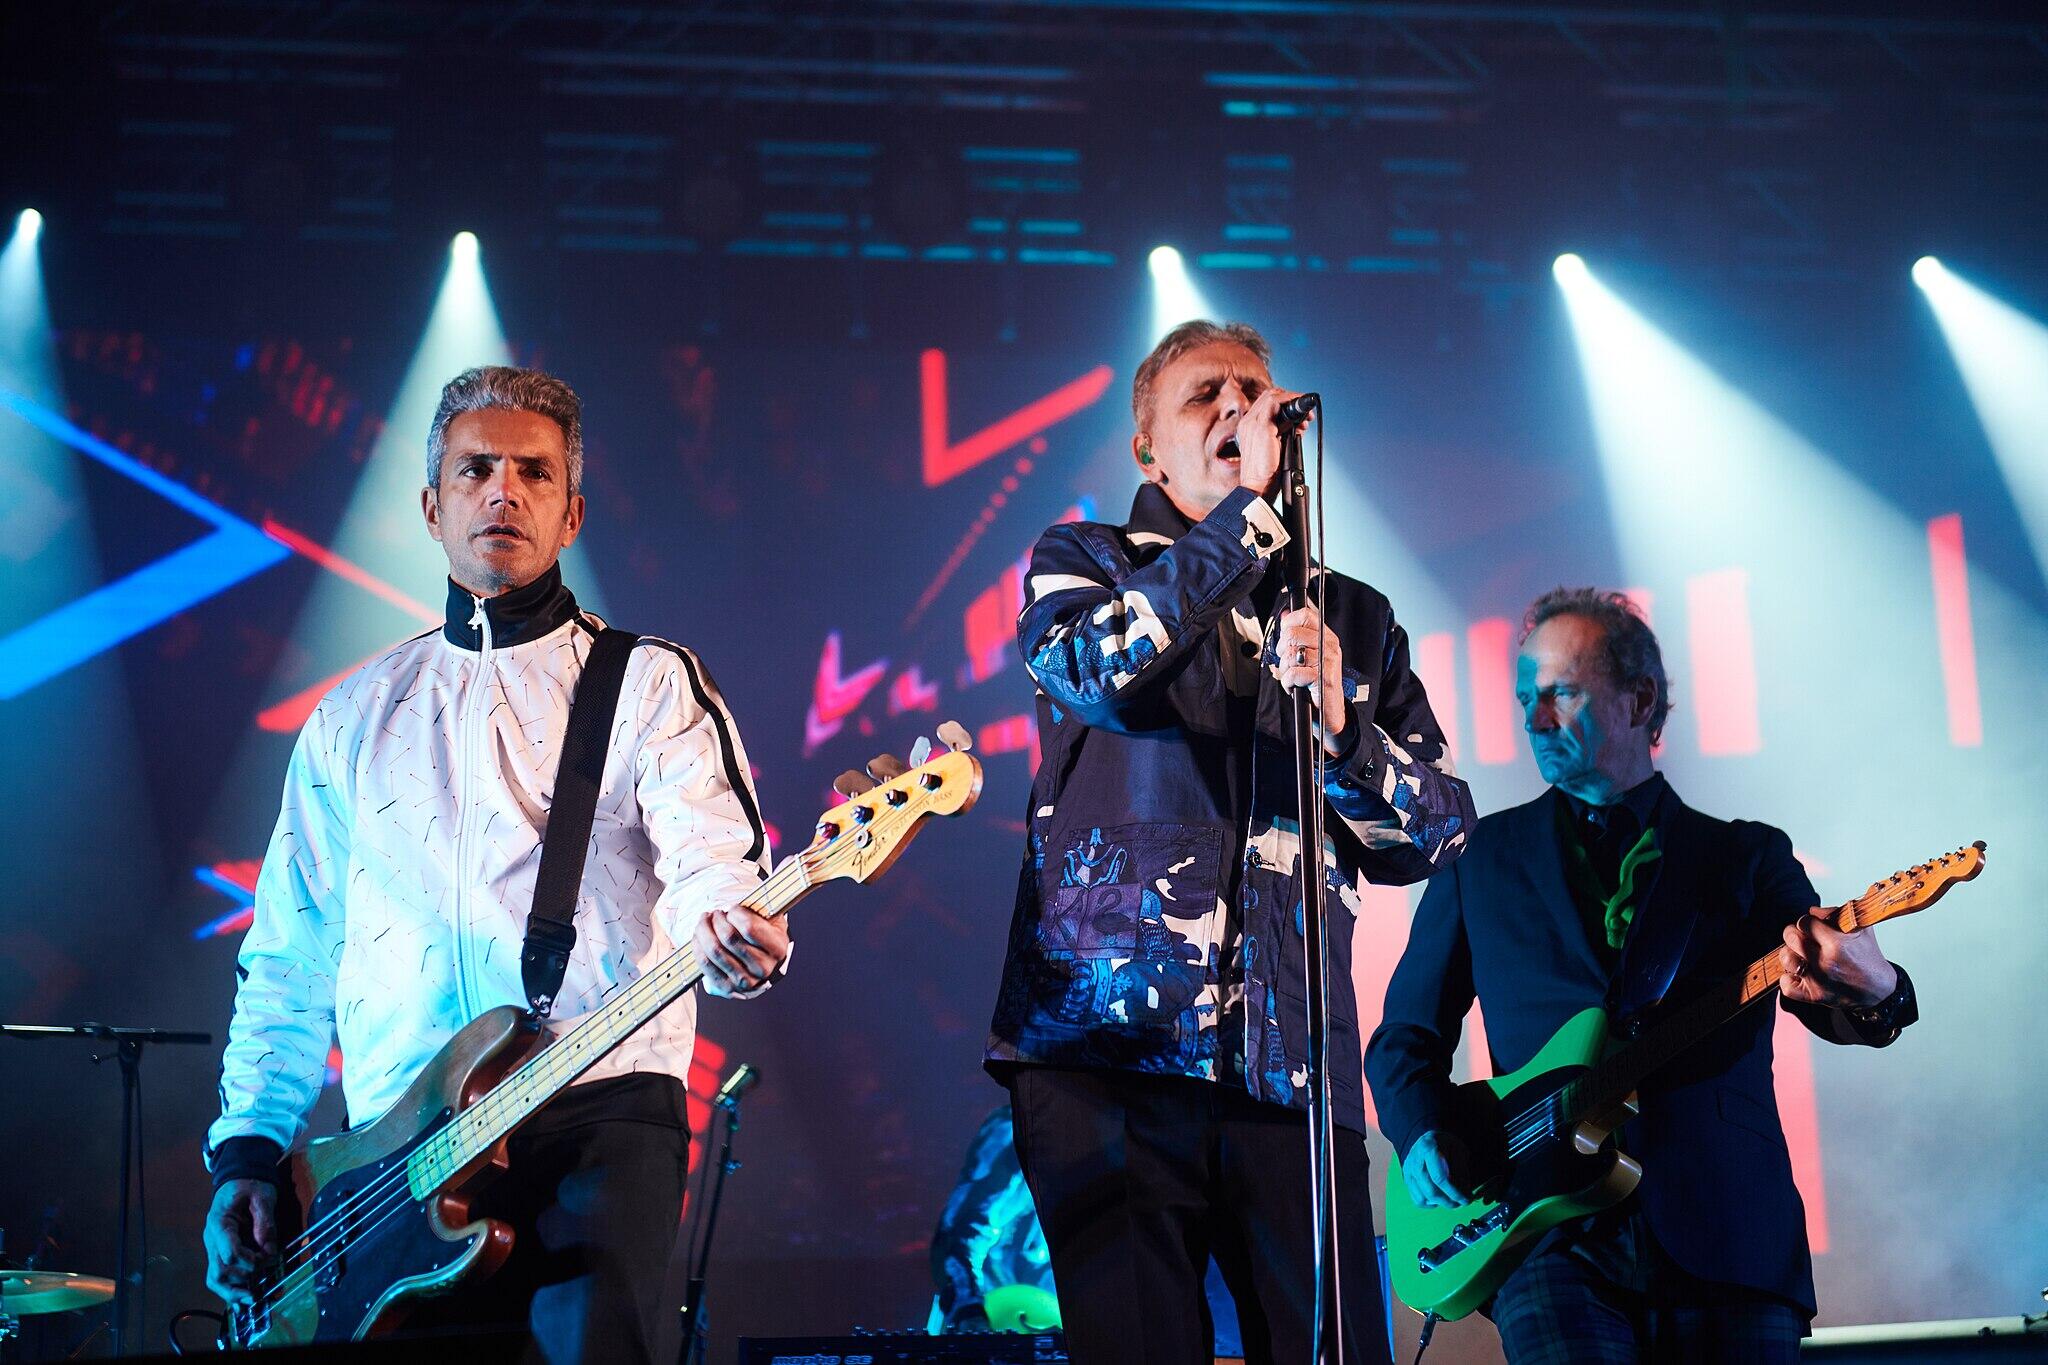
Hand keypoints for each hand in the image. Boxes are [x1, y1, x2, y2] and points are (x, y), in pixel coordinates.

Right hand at [204, 1178, 277, 1304]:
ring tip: (252, 1300)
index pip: (229, 1252)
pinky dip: (231, 1290)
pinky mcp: (221, 1253)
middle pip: (219, 1270)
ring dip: (233, 1292)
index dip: (249, 1261)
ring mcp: (214, 1247)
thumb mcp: (262, 1195)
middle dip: (240, 1281)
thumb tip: (268, 1248)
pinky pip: (220, 1276)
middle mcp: (212, 1239)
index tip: (267, 1259)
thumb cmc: (250, 1185)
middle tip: (260, 1286)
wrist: (238, 1179)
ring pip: (216, 1278)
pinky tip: (242, 1304)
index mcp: (219, 1223)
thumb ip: (265, 1221)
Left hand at [695, 906, 790, 998]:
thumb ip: (756, 909)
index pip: (749, 928)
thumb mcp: (768, 917)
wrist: (760, 961)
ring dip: (703, 930)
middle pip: (729, 938)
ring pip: (715, 951)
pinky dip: (698, 946)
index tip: (732, 908)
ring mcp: (746, 982)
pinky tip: (698, 936)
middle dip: (716, 920)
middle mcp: (764, 968)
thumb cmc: (762, 933)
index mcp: (778, 948)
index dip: (735, 913)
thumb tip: (732, 906)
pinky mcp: (728, 989)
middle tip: (714, 913)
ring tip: (704, 921)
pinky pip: (706, 965)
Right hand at [1234, 385, 1313, 498]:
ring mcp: (1252, 423)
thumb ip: (1282, 434)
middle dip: (1291, 400)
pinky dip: (1291, 401)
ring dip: (1293, 400)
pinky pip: (1276, 402)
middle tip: (1307, 414)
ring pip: (1273, 396)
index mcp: (1248, 428)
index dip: (1285, 404)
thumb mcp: (1275, 449)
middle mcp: (1247, 422)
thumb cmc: (1266, 474)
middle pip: (1269, 396)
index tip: (1301, 415)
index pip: (1265, 405)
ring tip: (1307, 415)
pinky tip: (1302, 411)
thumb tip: (1298, 426)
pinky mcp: (1261, 427)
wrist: (1258, 487)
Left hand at [1276, 605, 1346, 751]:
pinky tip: (1295, 687)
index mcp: (1326, 638)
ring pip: (1291, 654)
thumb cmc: (1317, 684)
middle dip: (1282, 650)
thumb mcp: (1309, 655)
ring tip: (1293, 677)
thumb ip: (1298, 635)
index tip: (1286, 638)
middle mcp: (1329, 647)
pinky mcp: (1322, 679)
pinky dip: (1288, 683)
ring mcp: (1327, 662)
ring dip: (1285, 670)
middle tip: (1288, 663)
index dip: (1288, 625)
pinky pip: (1293, 673)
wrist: (1330, 711)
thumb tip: (1285, 615)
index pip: (1305, 615)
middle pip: (1293, 634)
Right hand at [1401, 1130, 1474, 1208]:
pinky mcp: (1407, 1180)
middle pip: (1431, 1190)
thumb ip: (1461, 1169)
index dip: (1454, 1192)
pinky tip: (1439, 1200)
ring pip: (1423, 1198)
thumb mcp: (1457, 1149)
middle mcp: (1414, 1161)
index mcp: (1427, 1149)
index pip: (1440, 1178)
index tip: (1465, 1200)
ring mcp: (1408, 1171)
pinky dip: (1429, 1204)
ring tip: (1452, 1202)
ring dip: (1440, 1204)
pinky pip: (1417, 1199)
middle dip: (1448, 1201)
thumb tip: (1465, 1192)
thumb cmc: (1444, 1144)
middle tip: (1460, 1203)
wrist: (1425, 1139)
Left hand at [1779, 913, 1898, 1007]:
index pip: (1804, 922)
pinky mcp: (1814, 996)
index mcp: (1838, 944)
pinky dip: (1789, 979)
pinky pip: (1786, 986)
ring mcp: (1818, 981)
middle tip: (1803, 937)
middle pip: (1791, 937)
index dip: (1807, 922)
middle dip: (1795, 934)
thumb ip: (1835, 914)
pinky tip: (1800, 973)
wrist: (1879, 989)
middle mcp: (1825, 963)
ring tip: (1802, 954)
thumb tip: (1812, 911)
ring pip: (1786, 958)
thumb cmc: (1868, 957)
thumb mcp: (1860, 928)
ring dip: (1792, 953)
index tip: (1812, 926)